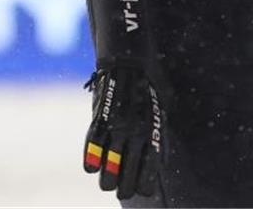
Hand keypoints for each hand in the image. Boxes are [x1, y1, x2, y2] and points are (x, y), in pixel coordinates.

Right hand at [83, 66, 163, 199]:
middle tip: (122, 190)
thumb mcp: (161, 112)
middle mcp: (135, 133)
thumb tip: (161, 164)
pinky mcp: (99, 120)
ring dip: (107, 181)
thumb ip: (160, 137)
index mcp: (152, 132)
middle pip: (127, 177)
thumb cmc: (147, 90)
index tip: (142, 190)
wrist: (128, 62)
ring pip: (108, 170)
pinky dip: (91, 162)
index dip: (144, 187)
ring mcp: (115, 127)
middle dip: (125, 189)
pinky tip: (93, 167)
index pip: (148, 173)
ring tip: (108, 184)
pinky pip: (92, 149)